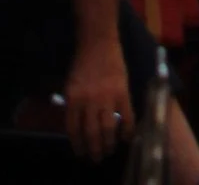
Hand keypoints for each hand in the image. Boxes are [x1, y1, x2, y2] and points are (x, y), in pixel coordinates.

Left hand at [62, 34, 133, 162]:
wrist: (98, 41)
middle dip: (94, 149)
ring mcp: (107, 98)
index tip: (81, 152)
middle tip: (97, 157)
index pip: (73, 129)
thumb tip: (78, 126)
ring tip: (109, 150)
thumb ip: (73, 104)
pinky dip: (127, 131)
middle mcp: (89, 101)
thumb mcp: (70, 84)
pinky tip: (127, 138)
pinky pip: (127, 118)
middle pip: (91, 133)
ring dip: (109, 144)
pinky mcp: (123, 93)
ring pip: (108, 129)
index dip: (78, 144)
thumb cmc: (83, 62)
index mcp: (73, 99)